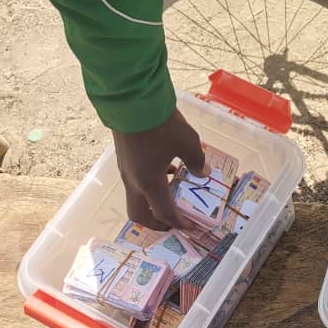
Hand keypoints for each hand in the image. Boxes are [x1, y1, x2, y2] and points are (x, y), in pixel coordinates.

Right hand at [112, 109, 206, 230]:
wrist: (130, 99)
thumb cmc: (160, 124)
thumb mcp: (187, 142)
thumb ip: (197, 161)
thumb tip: (204, 173)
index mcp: (150, 183)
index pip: (165, 213)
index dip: (179, 224)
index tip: (191, 227)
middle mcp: (134, 182)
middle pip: (140, 214)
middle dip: (157, 223)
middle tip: (173, 223)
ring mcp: (125, 170)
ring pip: (136, 198)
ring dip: (153, 202)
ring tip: (173, 195)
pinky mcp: (123, 158)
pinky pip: (135, 182)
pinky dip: (149, 185)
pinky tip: (165, 170)